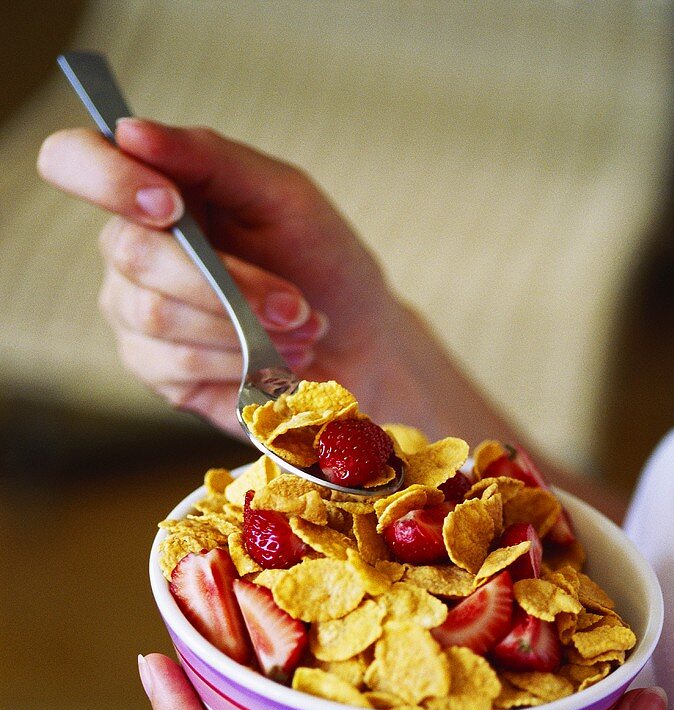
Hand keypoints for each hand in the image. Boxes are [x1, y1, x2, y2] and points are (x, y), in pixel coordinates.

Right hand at [37, 119, 415, 432]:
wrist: (359, 344)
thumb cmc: (320, 262)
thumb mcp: (282, 195)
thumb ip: (210, 158)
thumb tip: (130, 131)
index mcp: (151, 190)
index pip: (75, 162)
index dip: (106, 178)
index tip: (168, 203)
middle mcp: (131, 252)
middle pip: (132, 253)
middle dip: (226, 282)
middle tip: (294, 303)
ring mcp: (135, 316)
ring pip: (157, 315)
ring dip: (244, 326)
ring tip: (297, 329)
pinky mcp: (157, 373)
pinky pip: (181, 365)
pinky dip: (242, 362)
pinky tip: (275, 361)